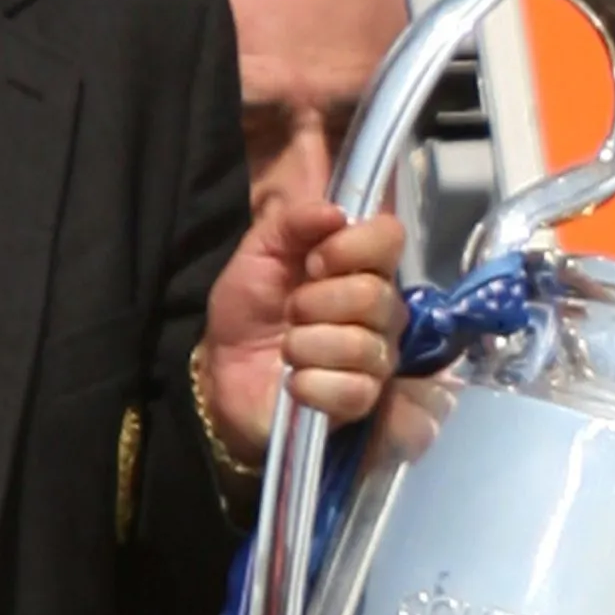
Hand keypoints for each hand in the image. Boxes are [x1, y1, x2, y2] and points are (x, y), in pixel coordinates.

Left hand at [201, 199, 406, 466]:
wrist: (224, 367)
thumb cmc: (251, 306)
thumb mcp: (259, 252)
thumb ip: (293, 223)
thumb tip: (334, 212)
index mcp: (363, 265)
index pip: (390, 237)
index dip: (352, 246)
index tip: (313, 262)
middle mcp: (382, 309)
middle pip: (375, 296)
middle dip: (315, 302)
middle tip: (290, 310)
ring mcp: (377, 358)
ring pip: (361, 345)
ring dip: (306, 344)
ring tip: (287, 347)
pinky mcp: (361, 401)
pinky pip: (353, 390)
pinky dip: (311, 384)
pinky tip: (294, 380)